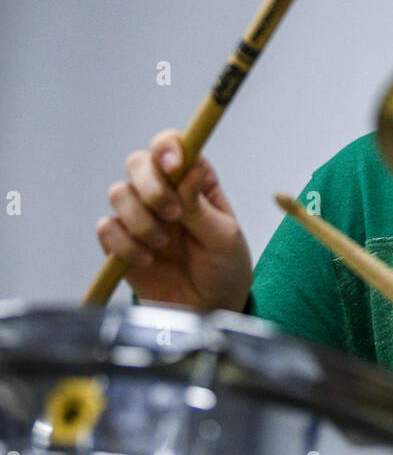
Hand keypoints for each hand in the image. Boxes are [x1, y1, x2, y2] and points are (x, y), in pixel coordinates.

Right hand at [96, 129, 252, 311]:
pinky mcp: (121, 243)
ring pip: (118, 192)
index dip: (167, 147)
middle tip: (174, 214)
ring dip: (141, 219)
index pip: (172, 146)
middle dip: (151, 186)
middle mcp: (164, 192)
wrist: (208, 308)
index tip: (173, 165)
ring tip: (163, 244)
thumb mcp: (224, 237)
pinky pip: (106, 228)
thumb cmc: (224, 268)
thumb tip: (189, 169)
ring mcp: (140, 216)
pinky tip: (147, 260)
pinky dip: (125, 244)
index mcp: (194, 182)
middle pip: (137, 162)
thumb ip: (200, 206)